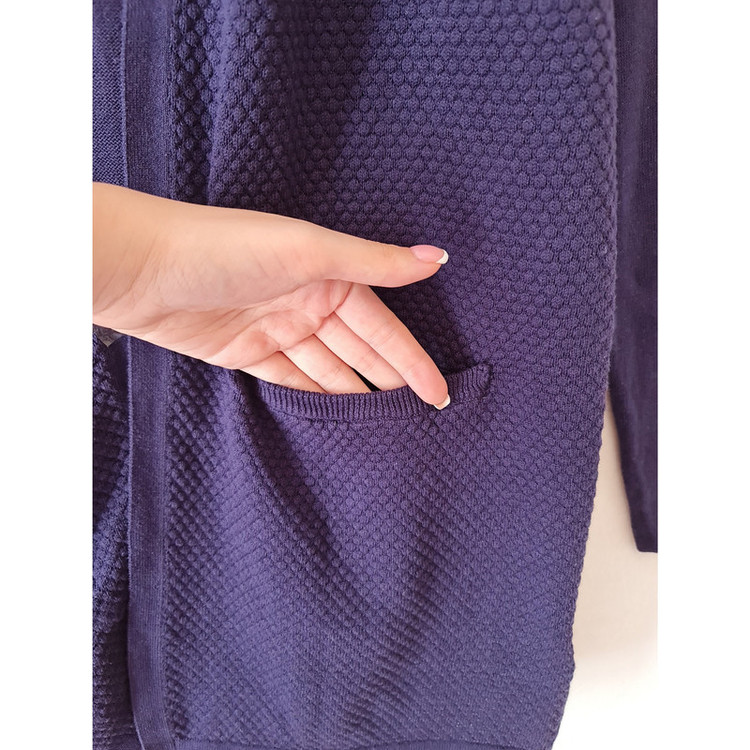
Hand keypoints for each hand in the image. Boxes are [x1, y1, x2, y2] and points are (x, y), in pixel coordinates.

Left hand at [93, 182, 450, 408]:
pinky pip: (292, 380)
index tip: (438, 392)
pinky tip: (336, 417)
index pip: (382, 327)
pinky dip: (314, 397)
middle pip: (360, 352)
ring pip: (329, 370)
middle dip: (391, 382)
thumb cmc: (227, 249)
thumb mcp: (309, 250)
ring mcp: (278, 330)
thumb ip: (373, 262)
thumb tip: (437, 258)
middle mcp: (308, 303)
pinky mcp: (248, 353)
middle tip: (420, 421)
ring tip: (384, 430)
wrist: (145, 268)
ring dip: (355, 395)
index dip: (412, 359)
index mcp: (329, 276)